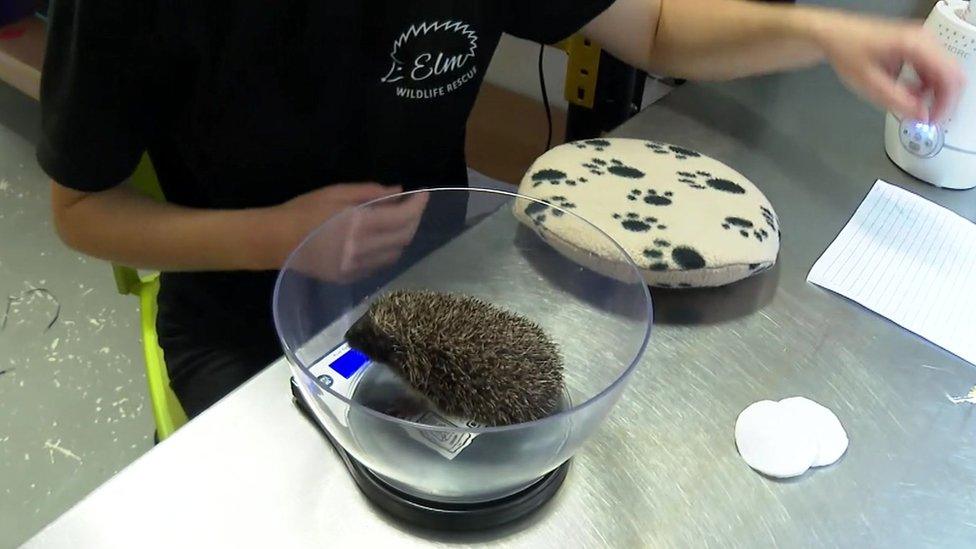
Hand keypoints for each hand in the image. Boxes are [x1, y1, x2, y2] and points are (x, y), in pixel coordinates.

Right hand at [265, 183, 429, 281]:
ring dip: (403, 236)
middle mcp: (362, 248)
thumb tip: (398, 192)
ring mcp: (357, 267)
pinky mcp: (350, 277)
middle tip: (413, 205)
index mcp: (358, 224)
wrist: (275, 241)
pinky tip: (382, 238)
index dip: (417, 205)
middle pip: (404, 237)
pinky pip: (380, 264)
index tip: (422, 193)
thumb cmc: (303, 211)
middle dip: (414, 219)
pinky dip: (388, 250)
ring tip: (398, 220)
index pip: (402, 217)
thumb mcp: (335, 192)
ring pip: (395, 253)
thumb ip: (370, 193)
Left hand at [811, 12, 964, 122]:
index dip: (945, 103)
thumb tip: (920, 116)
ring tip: (910, 106)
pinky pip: (930, 70)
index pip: (949, 76)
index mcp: (916, 44)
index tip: (933, 120)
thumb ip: (897, 101)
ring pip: (941, 73)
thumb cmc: (847, 51)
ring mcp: (921, 42)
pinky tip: (907, 94)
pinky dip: (923, 86)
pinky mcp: (915, 47)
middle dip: (940, 100)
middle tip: (925, 118)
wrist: (834, 35)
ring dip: (931, 94)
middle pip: (950, 74)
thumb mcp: (869, 83)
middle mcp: (923, 40)